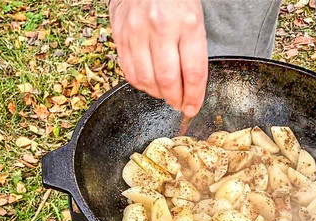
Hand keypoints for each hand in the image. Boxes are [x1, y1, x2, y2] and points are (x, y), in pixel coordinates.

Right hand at [109, 0, 207, 117]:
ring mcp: (137, 31)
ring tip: (165, 94)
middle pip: (168, 80)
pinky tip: (149, 83)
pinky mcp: (120, 34)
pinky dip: (141, 84)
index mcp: (188, 24)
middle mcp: (161, 28)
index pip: (193, 73)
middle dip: (176, 99)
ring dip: (158, 94)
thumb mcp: (195, 19)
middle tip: (180, 104)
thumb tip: (191, 87)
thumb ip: (194, 51)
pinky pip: (129, 71)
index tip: (193, 108)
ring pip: (147, 80)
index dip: (194, 98)